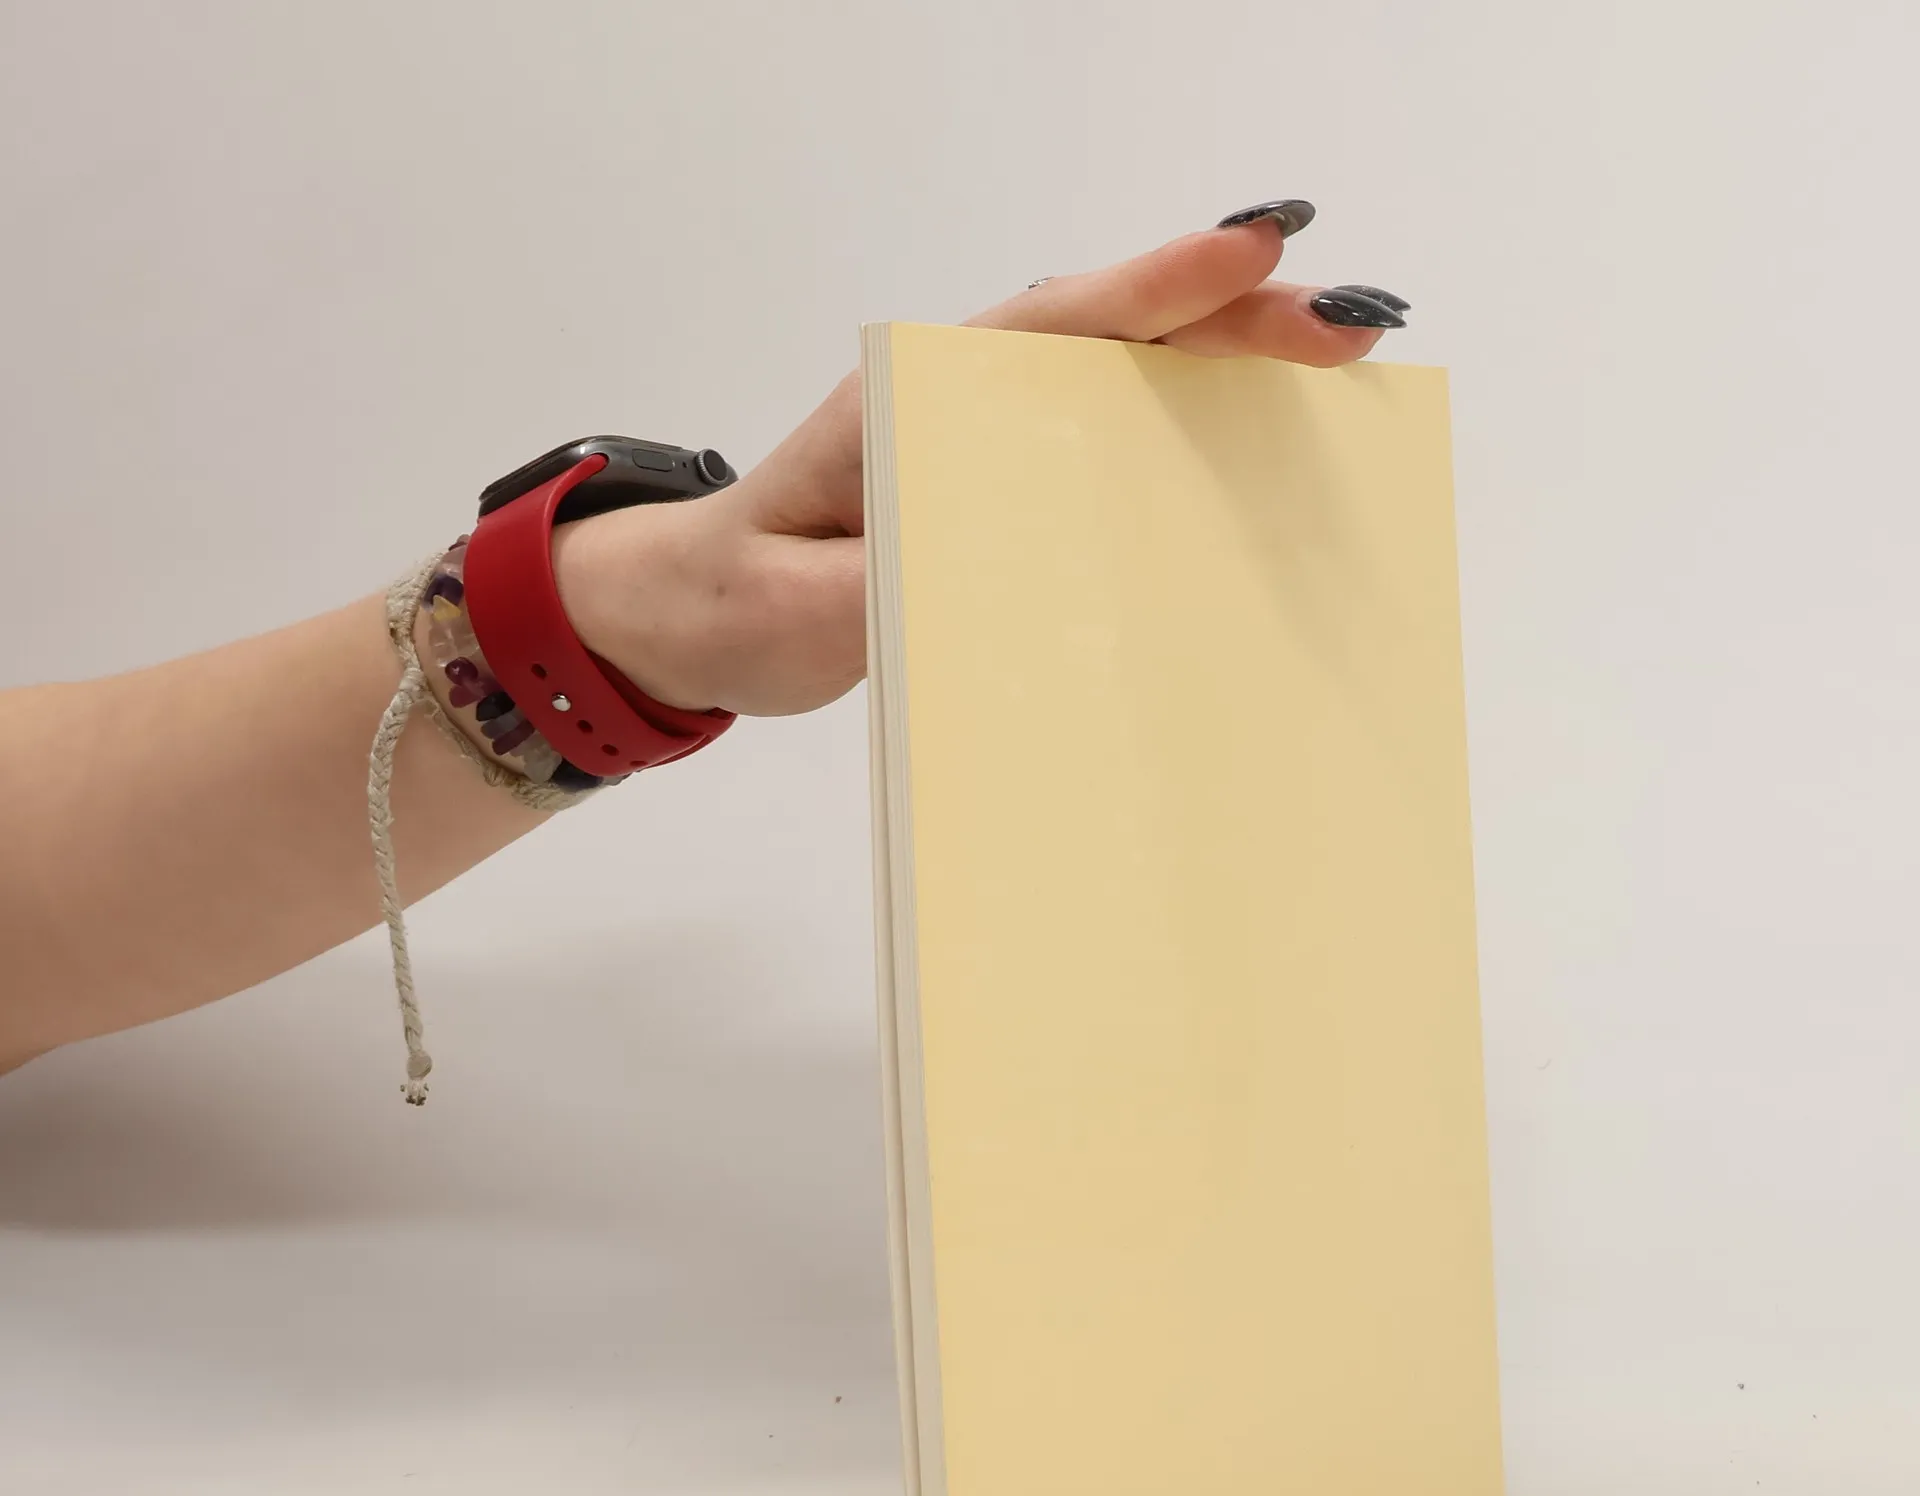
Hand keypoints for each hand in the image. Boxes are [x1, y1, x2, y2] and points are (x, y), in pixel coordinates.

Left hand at [554, 208, 1404, 717]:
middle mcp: (957, 402)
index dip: (1157, 291)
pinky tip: (1256, 439)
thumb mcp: (799, 610)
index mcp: (907, 405)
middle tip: (1350, 322)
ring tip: (1337, 356)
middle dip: (1234, 320)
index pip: (1048, 327)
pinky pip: (1108, 438)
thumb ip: (886, 587)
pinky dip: (1186, 423)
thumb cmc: (739, 604)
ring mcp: (985, 440)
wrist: (695, 619)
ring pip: (1123, 378)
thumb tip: (996, 567)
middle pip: (1112, 338)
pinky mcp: (1001, 486)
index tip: (1256, 254)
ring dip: (1227, 363)